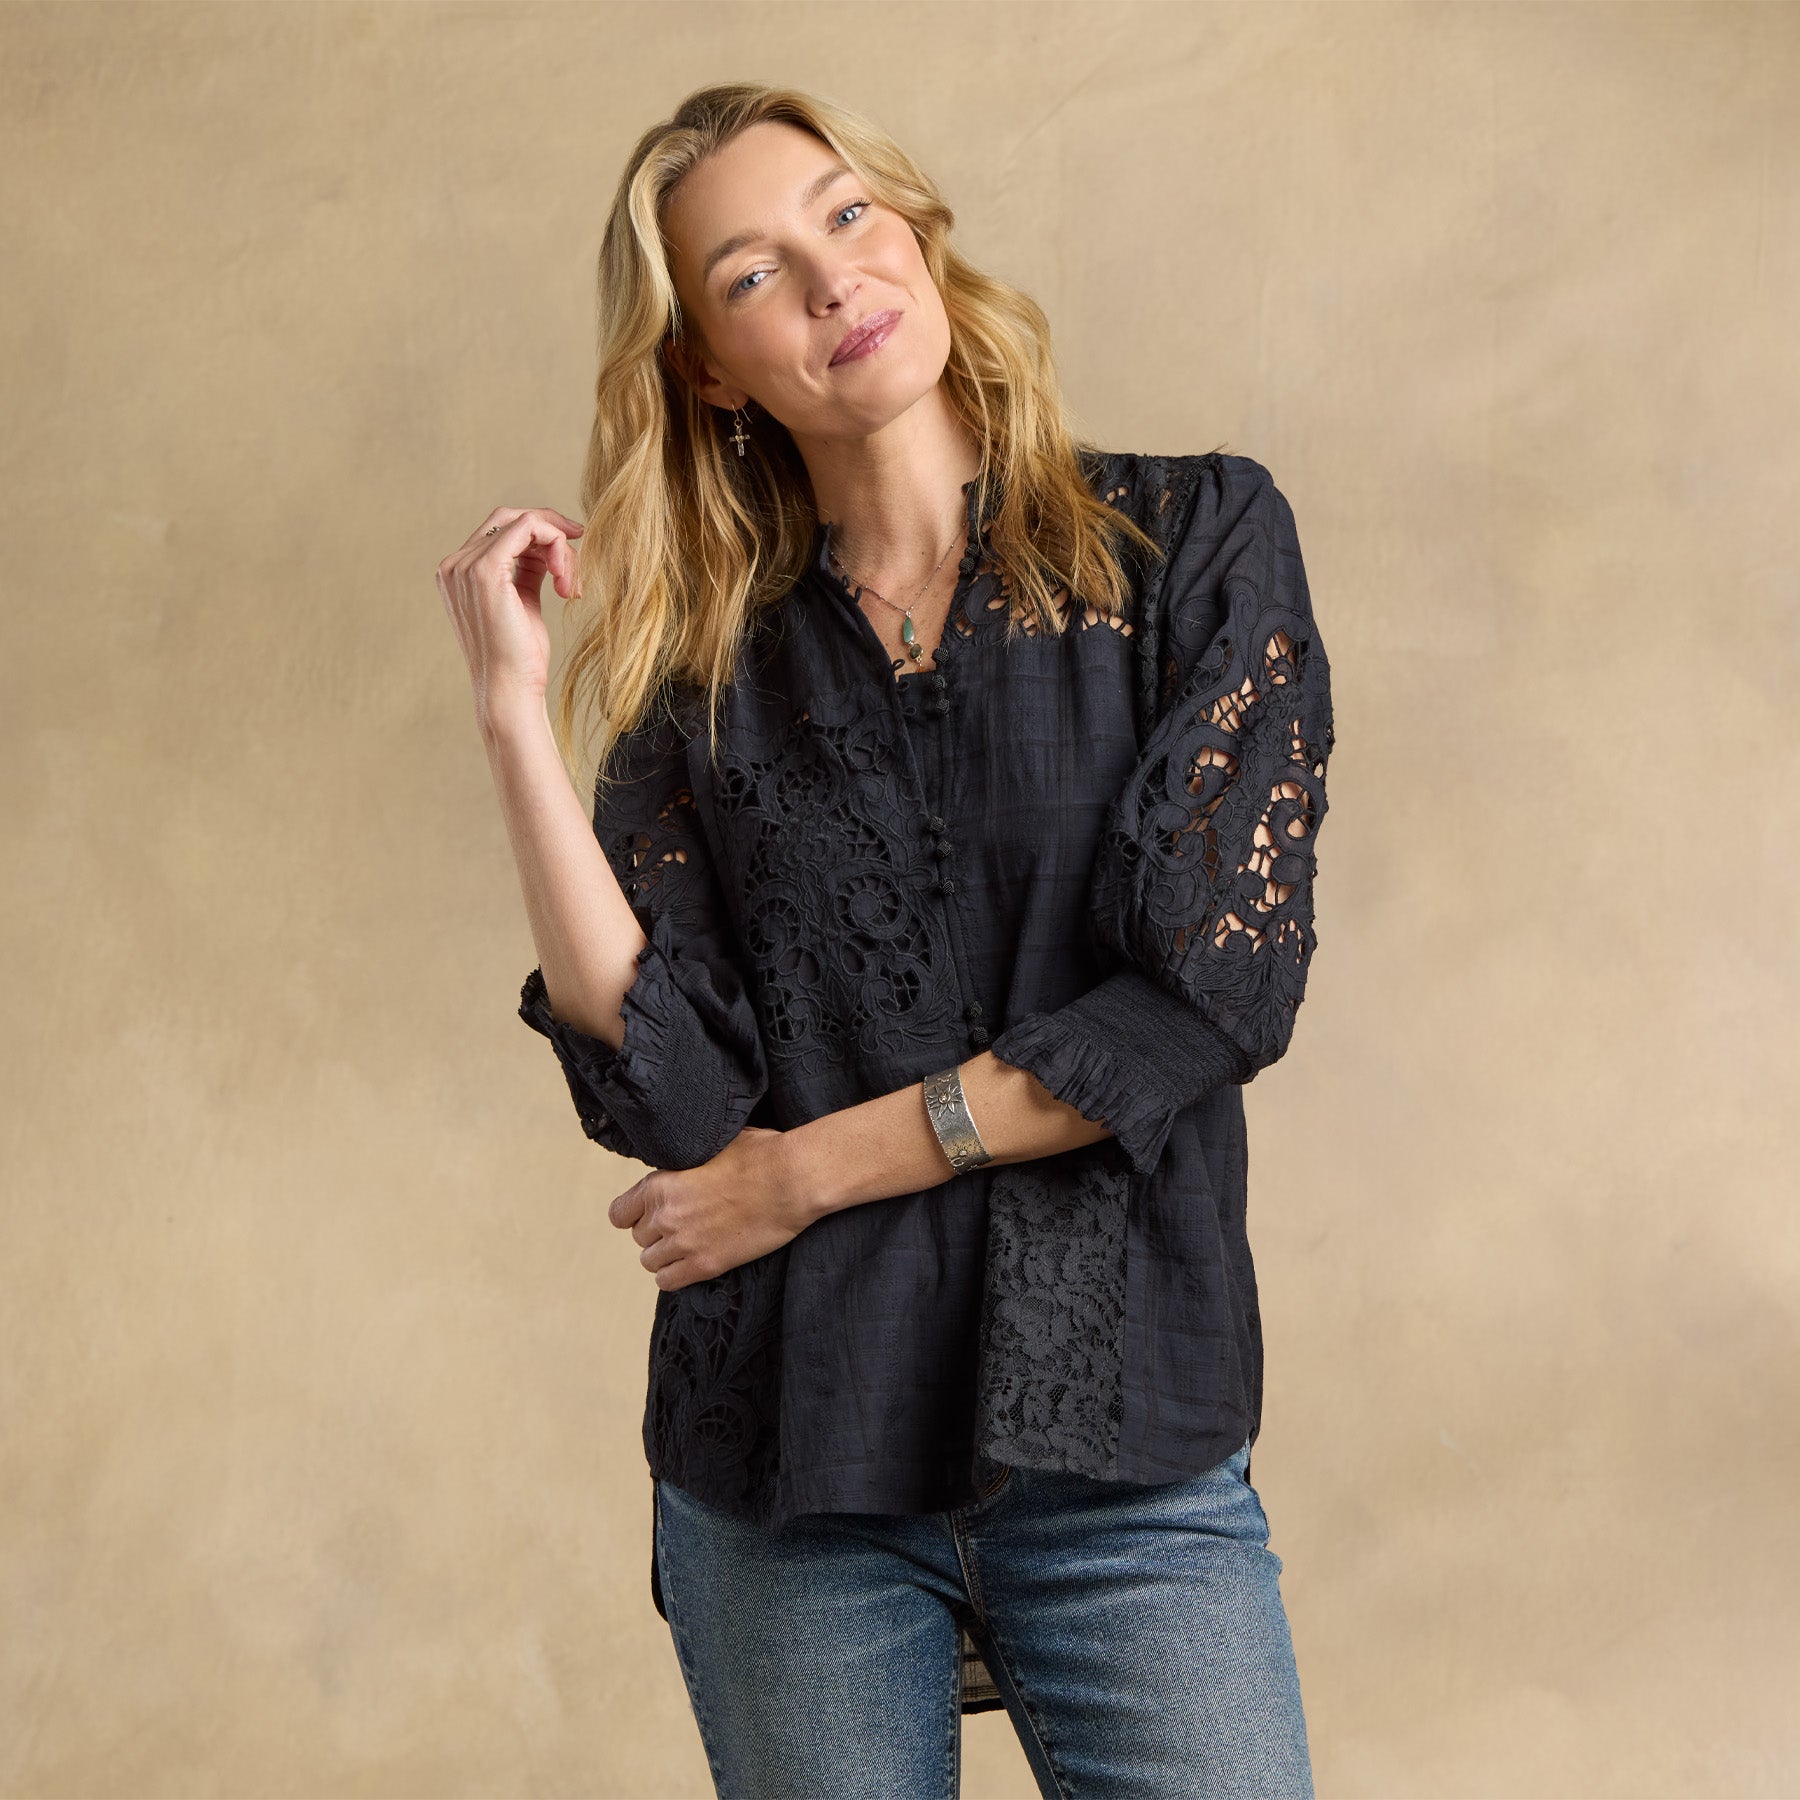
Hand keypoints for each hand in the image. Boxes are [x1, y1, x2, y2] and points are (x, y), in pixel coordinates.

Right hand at [434, 505, 584, 739]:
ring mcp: (465, 566)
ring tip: (570, 587)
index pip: (501, 531)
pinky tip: (565, 578)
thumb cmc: (520, 657)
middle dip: (551, 532)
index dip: (540, 535)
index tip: (571, 554)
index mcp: (459, 573)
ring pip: (523, 522)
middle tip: (579, 557)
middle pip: (510, 519)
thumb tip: (547, 548)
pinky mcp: (485, 570)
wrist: (510, 690)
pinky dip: (555, 543)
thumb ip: (527, 571)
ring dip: (559, 546)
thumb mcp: (524, 604)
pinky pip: (528, 528)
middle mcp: (455, 565)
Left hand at [608, 1127, 814, 1290]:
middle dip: (656, 1232)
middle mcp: (665, 1216)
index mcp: (661, 1184)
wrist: (791, 1180)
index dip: (633, 1213)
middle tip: (682, 1226)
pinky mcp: (706, 1265)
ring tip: (688, 1246)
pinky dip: (674, 1275)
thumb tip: (683, 1163)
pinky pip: (668, 1282)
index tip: (649, 1213)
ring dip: (665, 1255)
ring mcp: (684, 1243)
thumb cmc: (760, 1155)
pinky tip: (690, 1264)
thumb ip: (686, 1162)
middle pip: (639, 1238)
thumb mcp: (713, 1146)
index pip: (619, 1213)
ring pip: (650, 1262)